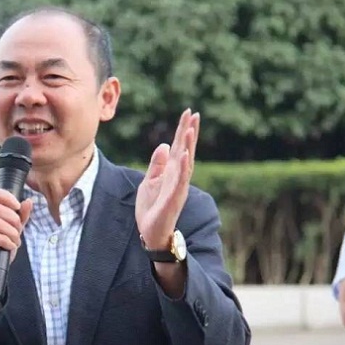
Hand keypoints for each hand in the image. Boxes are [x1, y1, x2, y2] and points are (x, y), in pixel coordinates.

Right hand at [0, 188, 32, 286]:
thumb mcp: (13, 231)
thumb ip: (20, 217)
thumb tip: (28, 202)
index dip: (6, 196)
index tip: (18, 207)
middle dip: (14, 220)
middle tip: (19, 233)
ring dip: (11, 233)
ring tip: (15, 242)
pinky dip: (5, 241)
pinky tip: (10, 246)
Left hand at [135, 109, 199, 248]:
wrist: (151, 232)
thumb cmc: (151, 208)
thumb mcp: (150, 182)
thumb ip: (157, 165)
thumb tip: (165, 146)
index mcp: (172, 172)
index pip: (179, 147)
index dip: (183, 130)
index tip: (188, 112)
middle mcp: (178, 177)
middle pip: (186, 150)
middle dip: (189, 132)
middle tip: (194, 114)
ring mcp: (178, 187)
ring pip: (185, 163)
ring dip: (188, 146)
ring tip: (190, 129)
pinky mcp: (173, 198)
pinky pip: (180, 180)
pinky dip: (182, 167)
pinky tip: (184, 154)